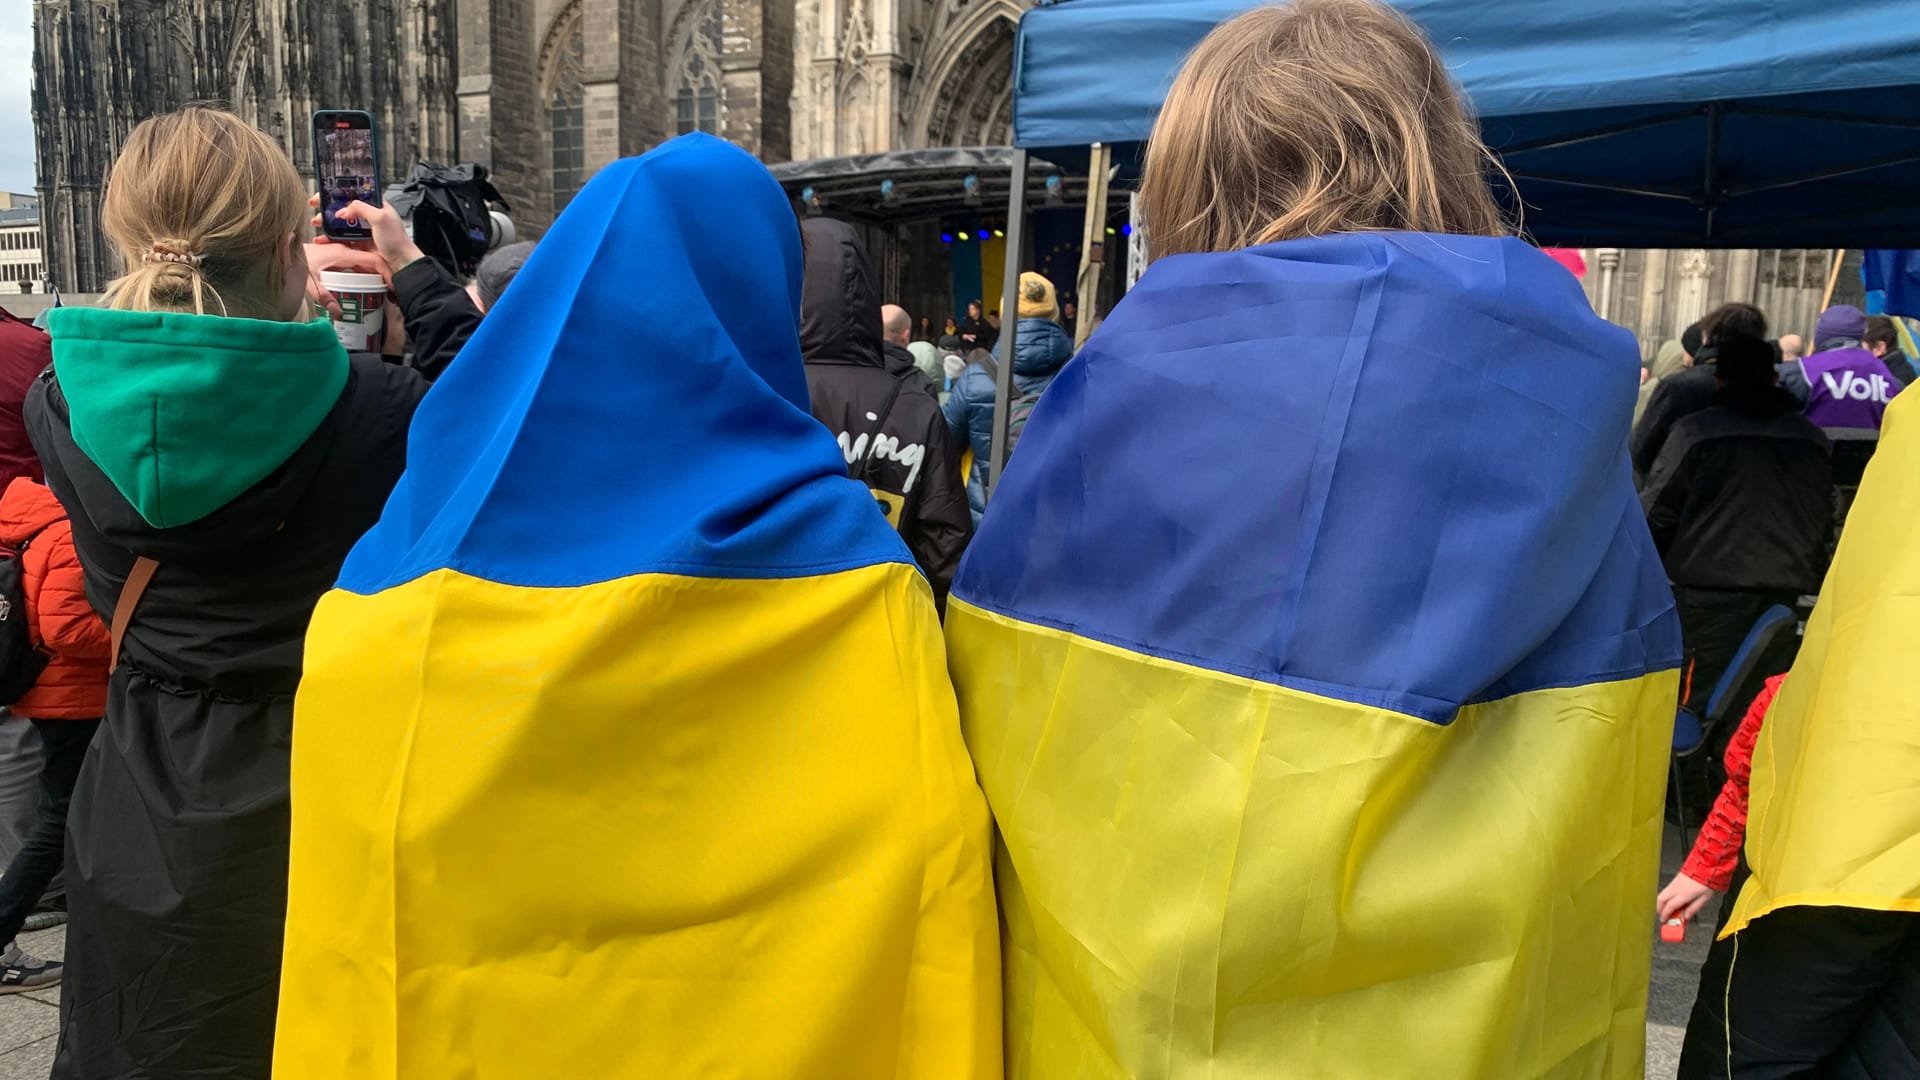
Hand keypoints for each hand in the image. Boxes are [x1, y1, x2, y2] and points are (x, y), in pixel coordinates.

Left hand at [302, 241, 388, 319]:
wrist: (283, 248)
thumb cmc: (295, 260)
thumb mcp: (308, 280)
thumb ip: (324, 296)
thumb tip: (339, 311)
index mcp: (343, 254)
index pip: (373, 260)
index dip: (386, 272)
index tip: (393, 285)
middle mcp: (344, 251)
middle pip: (371, 261)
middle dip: (382, 276)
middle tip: (389, 291)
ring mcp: (340, 252)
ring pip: (363, 262)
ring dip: (372, 275)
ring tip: (379, 290)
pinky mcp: (336, 256)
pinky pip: (355, 264)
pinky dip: (362, 273)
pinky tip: (361, 285)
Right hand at [309, 193, 425, 277]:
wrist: (401, 263)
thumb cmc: (397, 239)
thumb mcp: (381, 218)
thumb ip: (361, 208)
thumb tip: (343, 210)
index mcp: (375, 205)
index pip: (353, 194)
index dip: (337, 192)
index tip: (323, 194)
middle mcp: (368, 216)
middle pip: (343, 208)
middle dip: (328, 207)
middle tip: (315, 207)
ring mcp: (363, 229)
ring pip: (340, 223)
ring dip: (327, 222)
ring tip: (316, 223)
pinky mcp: (359, 243)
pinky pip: (341, 238)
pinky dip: (330, 238)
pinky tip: (322, 238)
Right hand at [1657, 872, 1720, 923]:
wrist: (1705, 866)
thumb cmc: (1706, 882)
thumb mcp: (1704, 899)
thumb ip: (1693, 909)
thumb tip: (1685, 917)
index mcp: (1683, 895)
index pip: (1669, 907)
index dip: (1665, 915)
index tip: (1664, 921)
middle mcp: (1675, 889)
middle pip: (1660, 900)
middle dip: (1659, 910)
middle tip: (1663, 916)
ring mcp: (1673, 883)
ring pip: (1661, 895)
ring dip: (1661, 904)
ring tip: (1667, 910)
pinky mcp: (1674, 880)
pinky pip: (1665, 890)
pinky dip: (1665, 897)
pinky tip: (1672, 900)